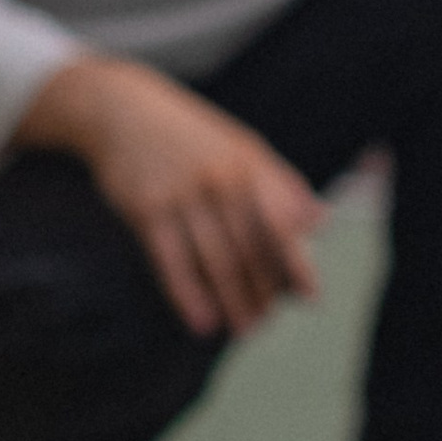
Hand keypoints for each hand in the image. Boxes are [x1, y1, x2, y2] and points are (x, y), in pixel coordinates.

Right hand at [17, 56, 323, 337]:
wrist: (121, 110)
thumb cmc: (189, 135)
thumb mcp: (240, 147)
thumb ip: (281, 185)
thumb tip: (320, 221)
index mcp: (250, 165)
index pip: (282, 222)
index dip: (297, 263)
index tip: (310, 297)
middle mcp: (221, 180)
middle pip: (251, 249)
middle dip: (262, 292)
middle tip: (265, 323)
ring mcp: (184, 194)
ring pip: (216, 261)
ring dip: (232, 302)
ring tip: (243, 329)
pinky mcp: (147, 209)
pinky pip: (172, 262)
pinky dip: (189, 296)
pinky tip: (202, 323)